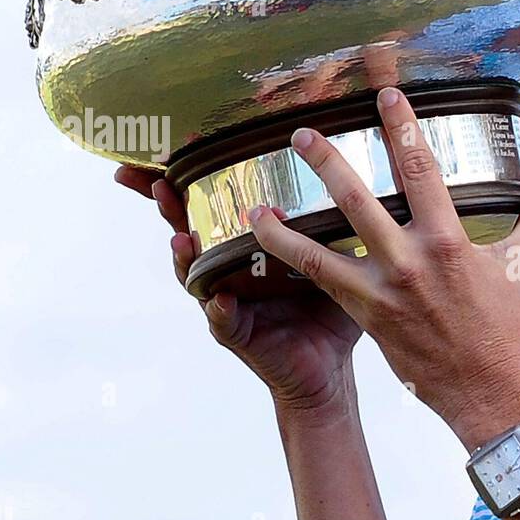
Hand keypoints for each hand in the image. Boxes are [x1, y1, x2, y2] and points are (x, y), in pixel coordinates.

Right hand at [113, 164, 362, 413]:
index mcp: (249, 245)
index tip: (170, 153)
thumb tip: (362, 175)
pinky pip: (223, 320)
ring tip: (180, 238)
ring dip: (184, 256)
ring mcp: (228, 301)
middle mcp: (230, 269)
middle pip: (189, 229)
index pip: (212, 203)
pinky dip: (220, 309)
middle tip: (157, 182)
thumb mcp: (332, 256)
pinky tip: (220, 299)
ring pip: (195, 274)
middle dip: (168, 207)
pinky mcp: (238, 334)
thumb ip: (335, 222)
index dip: (187, 179)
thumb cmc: (329, 307)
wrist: (329, 367)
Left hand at [244, 86, 519, 444]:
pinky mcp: (365, 317)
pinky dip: (290, 265)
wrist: (487, 391)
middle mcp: (410, 262)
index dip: (401, 129)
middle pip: (356, 201)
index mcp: (449, 242)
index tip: (384, 97)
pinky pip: (319, 285)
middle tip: (301, 135)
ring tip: (257, 202)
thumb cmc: (505, 330)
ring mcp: (382, 292)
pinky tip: (267, 248)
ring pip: (319, 250)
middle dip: (326, 163)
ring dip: (284, 225)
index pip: (421, 171)